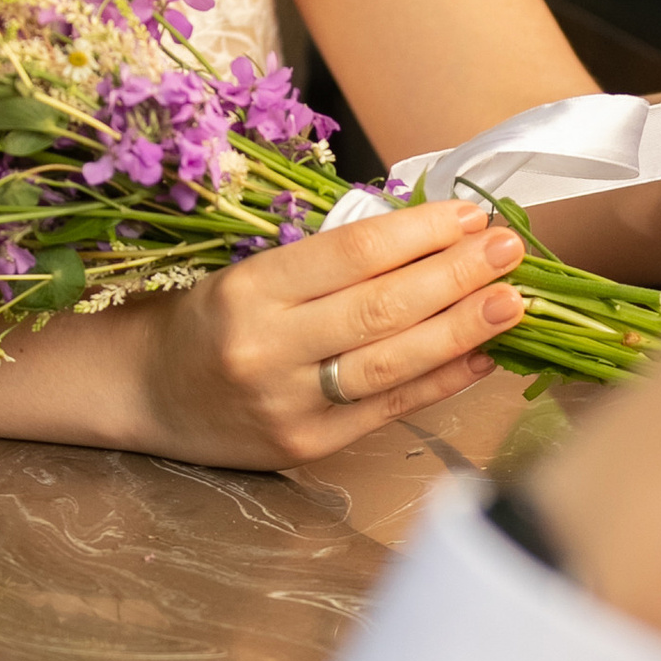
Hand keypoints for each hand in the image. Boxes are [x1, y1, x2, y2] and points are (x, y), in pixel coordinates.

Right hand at [134, 193, 526, 469]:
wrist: (149, 393)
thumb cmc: (211, 318)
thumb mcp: (251, 272)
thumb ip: (329, 262)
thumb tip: (430, 238)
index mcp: (250, 289)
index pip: (353, 253)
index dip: (420, 232)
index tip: (470, 214)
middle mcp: (267, 347)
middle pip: (381, 307)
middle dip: (456, 275)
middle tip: (510, 249)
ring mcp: (287, 403)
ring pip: (391, 362)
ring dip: (460, 329)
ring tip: (512, 302)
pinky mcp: (305, 446)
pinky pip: (387, 410)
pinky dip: (440, 381)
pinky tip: (482, 357)